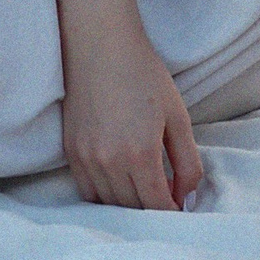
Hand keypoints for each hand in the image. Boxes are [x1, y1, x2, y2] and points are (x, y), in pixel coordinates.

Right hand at [61, 32, 204, 211]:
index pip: (157, 205)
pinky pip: (87, 190)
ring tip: (144, 195)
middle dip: (152, 211)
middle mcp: (109, 162)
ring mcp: (86, 158)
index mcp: (140, 154)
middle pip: (133, 209)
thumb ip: (188, 163)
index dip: (172, 213)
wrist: (101, 46)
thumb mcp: (178, 117)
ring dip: (128, 207)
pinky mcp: (70, 152)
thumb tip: (187, 198)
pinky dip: (104, 196)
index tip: (180, 210)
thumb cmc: (144, 75)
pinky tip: (119, 185)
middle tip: (166, 203)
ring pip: (108, 203)